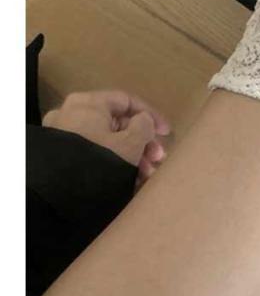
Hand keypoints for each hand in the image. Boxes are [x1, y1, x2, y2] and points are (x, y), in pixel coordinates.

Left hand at [42, 90, 170, 186]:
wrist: (57, 194)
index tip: (167, 133)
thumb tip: (143, 120)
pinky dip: (113, 163)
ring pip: (107, 141)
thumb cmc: (99, 160)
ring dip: (132, 156)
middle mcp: (72, 115)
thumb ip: (144, 127)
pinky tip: (129, 180)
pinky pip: (94, 154)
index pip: (127, 101)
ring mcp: (64, 137)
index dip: (151, 115)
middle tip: (158, 159)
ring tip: (147, 175)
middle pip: (118, 124)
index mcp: (88, 103)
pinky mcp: (61, 158)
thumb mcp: (130, 142)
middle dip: (143, 143)